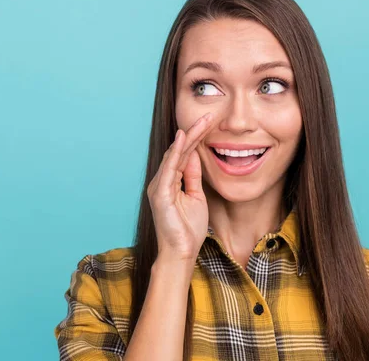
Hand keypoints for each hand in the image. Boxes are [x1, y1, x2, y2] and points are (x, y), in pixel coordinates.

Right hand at [147, 112, 213, 262]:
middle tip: (208, 116)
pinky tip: (183, 138)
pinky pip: (169, 168)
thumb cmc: (187, 229)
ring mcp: (159, 187)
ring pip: (174, 155)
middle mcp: (161, 181)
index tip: (208, 124)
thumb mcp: (195, 197)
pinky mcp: (161, 193)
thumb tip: (194, 156)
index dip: (195, 139)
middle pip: (178, 151)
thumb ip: (192, 177)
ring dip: (188, 137)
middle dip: (193, 132)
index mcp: (169, 182)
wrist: (180, 252)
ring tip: (202, 121)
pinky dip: (176, 152)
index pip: (183, 155)